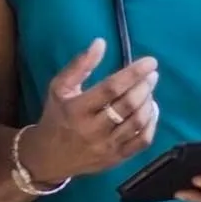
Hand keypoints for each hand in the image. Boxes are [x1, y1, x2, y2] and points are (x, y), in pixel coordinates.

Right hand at [18, 39, 158, 186]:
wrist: (49, 157)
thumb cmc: (56, 116)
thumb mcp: (59, 88)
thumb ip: (79, 65)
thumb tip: (101, 42)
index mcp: (77, 109)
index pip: (110, 88)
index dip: (133, 73)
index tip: (150, 61)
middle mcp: (93, 129)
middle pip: (127, 105)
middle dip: (144, 86)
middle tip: (152, 75)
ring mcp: (106, 146)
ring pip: (137, 122)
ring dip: (149, 102)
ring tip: (149, 91)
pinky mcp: (116, 159)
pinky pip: (142, 141)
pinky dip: (152, 123)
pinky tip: (151, 110)